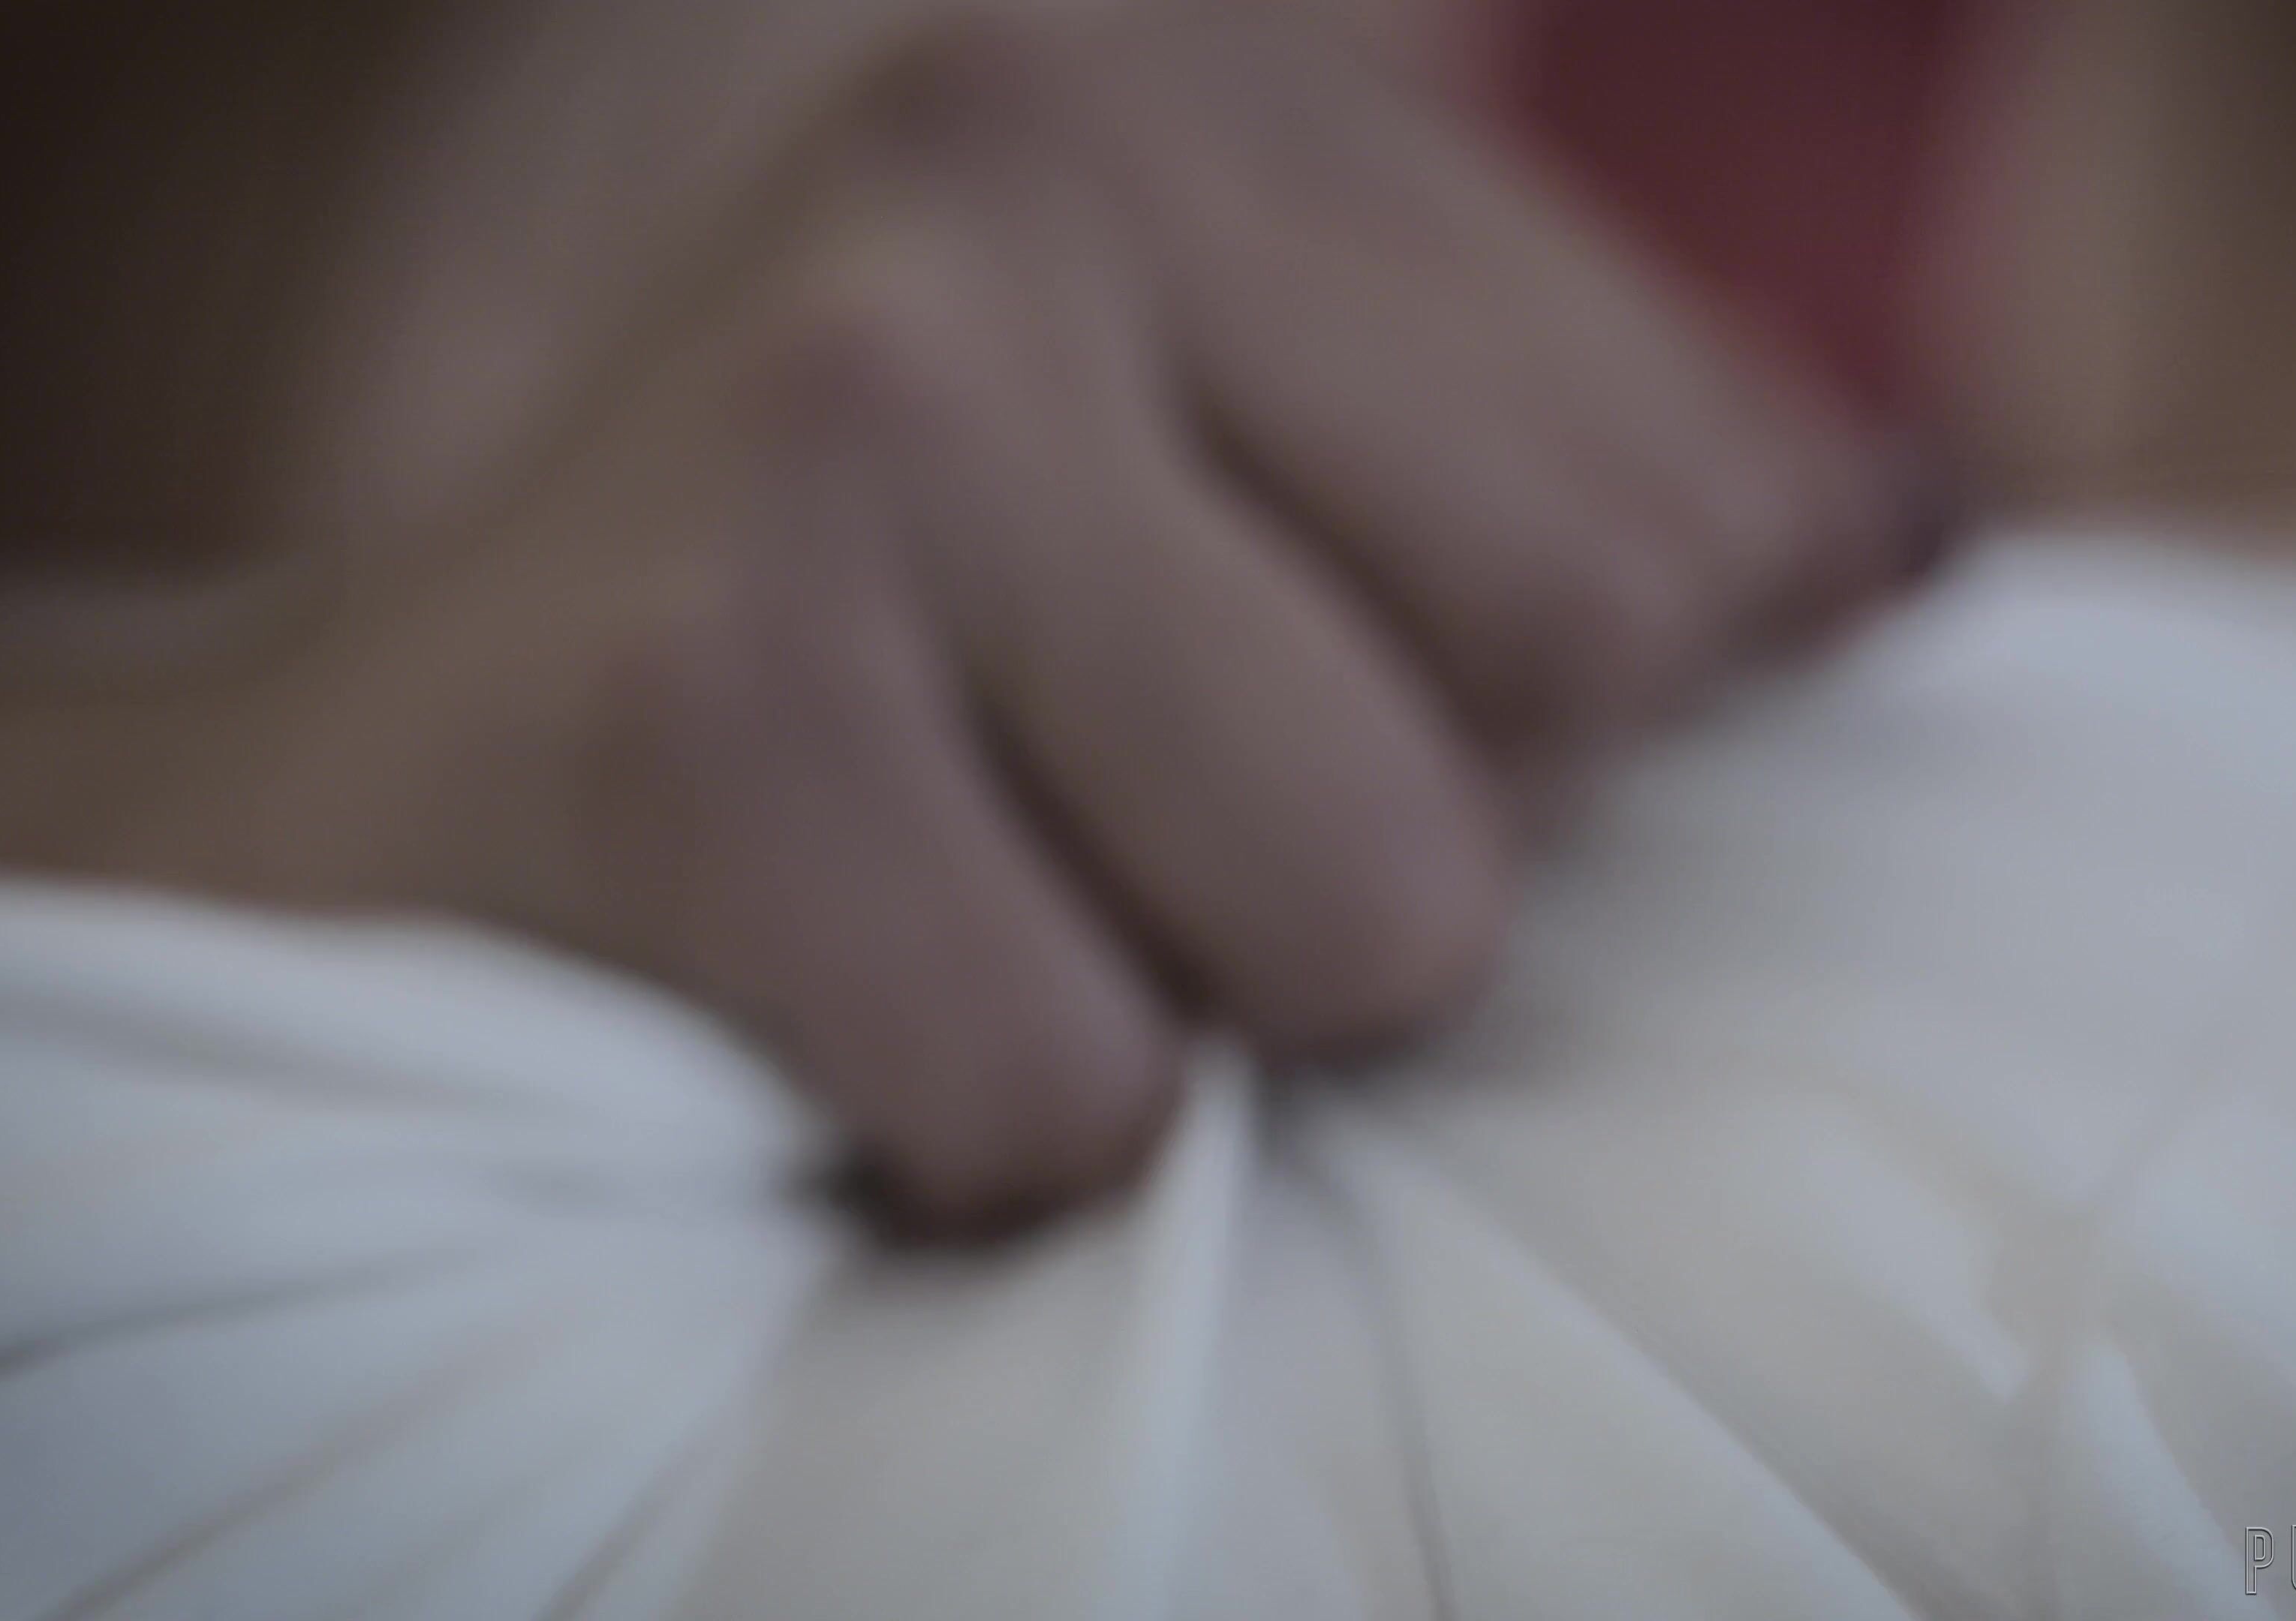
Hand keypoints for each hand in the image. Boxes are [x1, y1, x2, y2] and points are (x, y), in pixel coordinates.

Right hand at [0, 3, 1942, 1222]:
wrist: (392, 797)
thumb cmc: (875, 662)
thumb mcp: (1220, 458)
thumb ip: (1551, 468)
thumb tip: (1902, 549)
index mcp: (1202, 99)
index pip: (1701, 499)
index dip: (1566, 720)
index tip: (1327, 718)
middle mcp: (1028, 160)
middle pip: (1591, 666)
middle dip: (1397, 841)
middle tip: (1118, 806)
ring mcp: (861, 404)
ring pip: (1380, 911)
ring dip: (1200, 999)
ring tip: (989, 887)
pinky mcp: (701, 699)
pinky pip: (1088, 1091)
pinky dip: (990, 1125)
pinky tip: (829, 989)